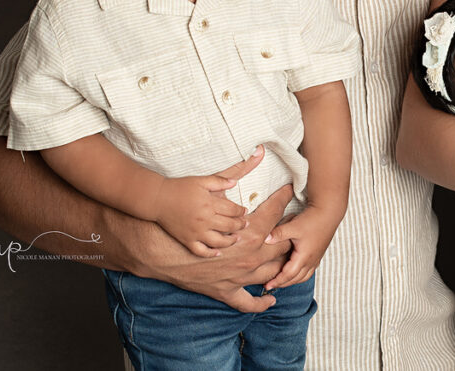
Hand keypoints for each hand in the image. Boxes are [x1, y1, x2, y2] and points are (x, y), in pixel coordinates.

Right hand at [121, 182, 295, 312]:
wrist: (159, 248)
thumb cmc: (186, 218)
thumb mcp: (211, 189)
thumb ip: (237, 171)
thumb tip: (258, 151)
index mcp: (250, 231)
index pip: (276, 212)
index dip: (285, 198)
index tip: (291, 191)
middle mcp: (249, 256)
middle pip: (281, 246)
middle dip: (290, 235)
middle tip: (295, 227)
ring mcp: (239, 277)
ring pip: (271, 273)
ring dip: (281, 265)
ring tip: (288, 257)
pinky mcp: (225, 291)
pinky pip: (248, 303)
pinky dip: (261, 302)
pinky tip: (270, 298)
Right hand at [151, 157, 260, 255]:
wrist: (158, 199)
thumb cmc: (180, 187)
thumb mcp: (201, 180)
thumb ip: (219, 181)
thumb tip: (235, 183)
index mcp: (210, 204)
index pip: (233, 210)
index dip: (241, 211)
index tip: (244, 211)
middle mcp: (205, 220)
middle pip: (229, 226)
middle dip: (240, 225)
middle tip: (245, 224)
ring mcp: (196, 232)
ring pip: (219, 241)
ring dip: (230, 241)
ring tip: (236, 238)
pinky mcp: (187, 240)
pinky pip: (201, 251)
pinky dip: (210, 253)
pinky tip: (217, 252)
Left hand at [262, 204, 341, 289]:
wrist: (329, 212)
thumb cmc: (313, 219)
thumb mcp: (293, 225)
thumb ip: (278, 233)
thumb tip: (265, 240)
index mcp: (304, 256)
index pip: (289, 275)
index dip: (278, 281)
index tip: (267, 285)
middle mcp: (311, 260)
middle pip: (296, 279)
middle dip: (283, 283)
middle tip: (271, 285)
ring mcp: (316, 257)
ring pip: (304, 276)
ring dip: (292, 281)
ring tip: (281, 281)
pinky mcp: (318, 253)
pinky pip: (309, 271)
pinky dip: (300, 275)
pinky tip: (295, 271)